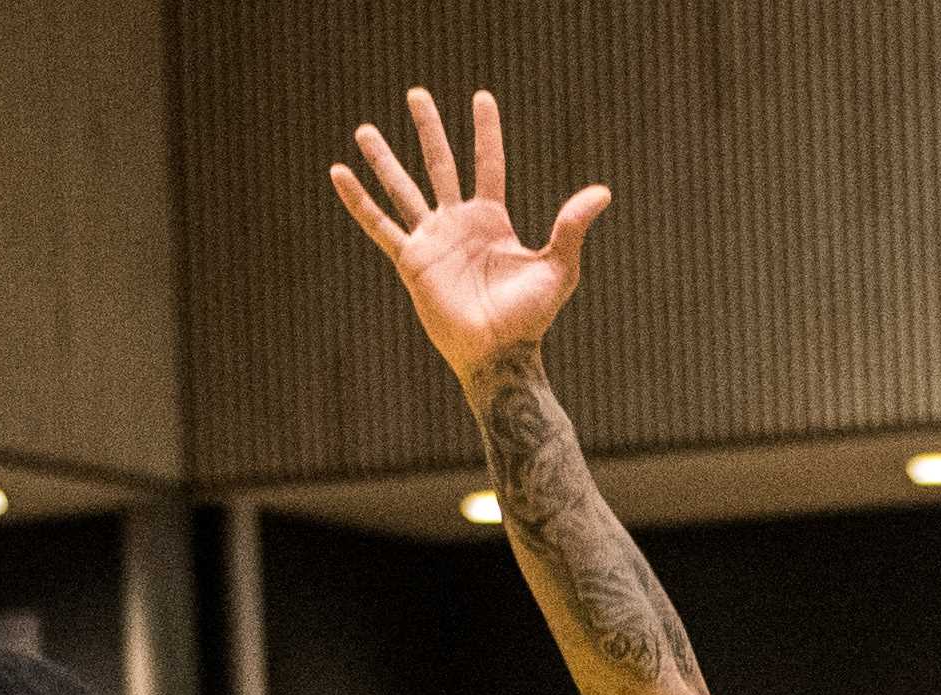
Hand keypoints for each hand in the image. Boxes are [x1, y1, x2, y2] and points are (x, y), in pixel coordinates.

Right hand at [331, 86, 609, 387]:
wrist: (498, 354)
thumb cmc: (530, 319)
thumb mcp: (558, 268)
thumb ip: (572, 227)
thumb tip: (602, 192)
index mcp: (492, 220)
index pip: (488, 164)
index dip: (486, 132)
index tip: (481, 97)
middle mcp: (458, 224)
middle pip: (440, 163)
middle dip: (429, 129)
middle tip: (416, 94)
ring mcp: (432, 240)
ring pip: (404, 188)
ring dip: (384, 159)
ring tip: (364, 130)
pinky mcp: (411, 261)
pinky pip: (379, 225)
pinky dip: (358, 201)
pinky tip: (338, 173)